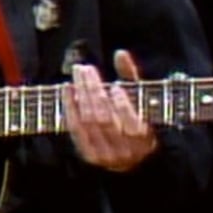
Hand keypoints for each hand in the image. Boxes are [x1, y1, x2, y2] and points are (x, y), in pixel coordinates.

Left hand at [62, 49, 157, 171]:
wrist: (129, 158)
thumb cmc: (137, 121)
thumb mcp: (140, 100)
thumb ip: (131, 77)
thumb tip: (120, 54)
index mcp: (144, 141)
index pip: (132, 126)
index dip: (123, 106)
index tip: (116, 87)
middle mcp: (124, 152)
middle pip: (105, 120)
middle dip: (94, 92)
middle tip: (86, 69)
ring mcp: (104, 155)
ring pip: (88, 123)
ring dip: (81, 95)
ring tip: (78, 73)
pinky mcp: (88, 154)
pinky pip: (75, 128)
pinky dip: (70, 106)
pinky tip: (68, 88)